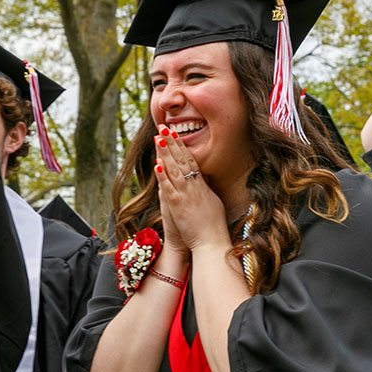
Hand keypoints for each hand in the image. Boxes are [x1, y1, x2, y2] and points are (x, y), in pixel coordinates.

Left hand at [154, 124, 230, 251]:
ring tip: (158, 138)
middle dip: (172, 143)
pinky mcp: (178, 206)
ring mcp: (186, 195)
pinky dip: (163, 176)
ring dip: (165, 153)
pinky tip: (157, 164)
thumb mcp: (213, 203)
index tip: (174, 134)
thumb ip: (207, 189)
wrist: (212, 243)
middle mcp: (194, 187)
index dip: (181, 146)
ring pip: (174, 169)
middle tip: (163, 127)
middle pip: (181, 160)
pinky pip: (169, 188)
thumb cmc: (213, 227)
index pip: (190, 161)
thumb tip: (205, 178)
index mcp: (202, 186)